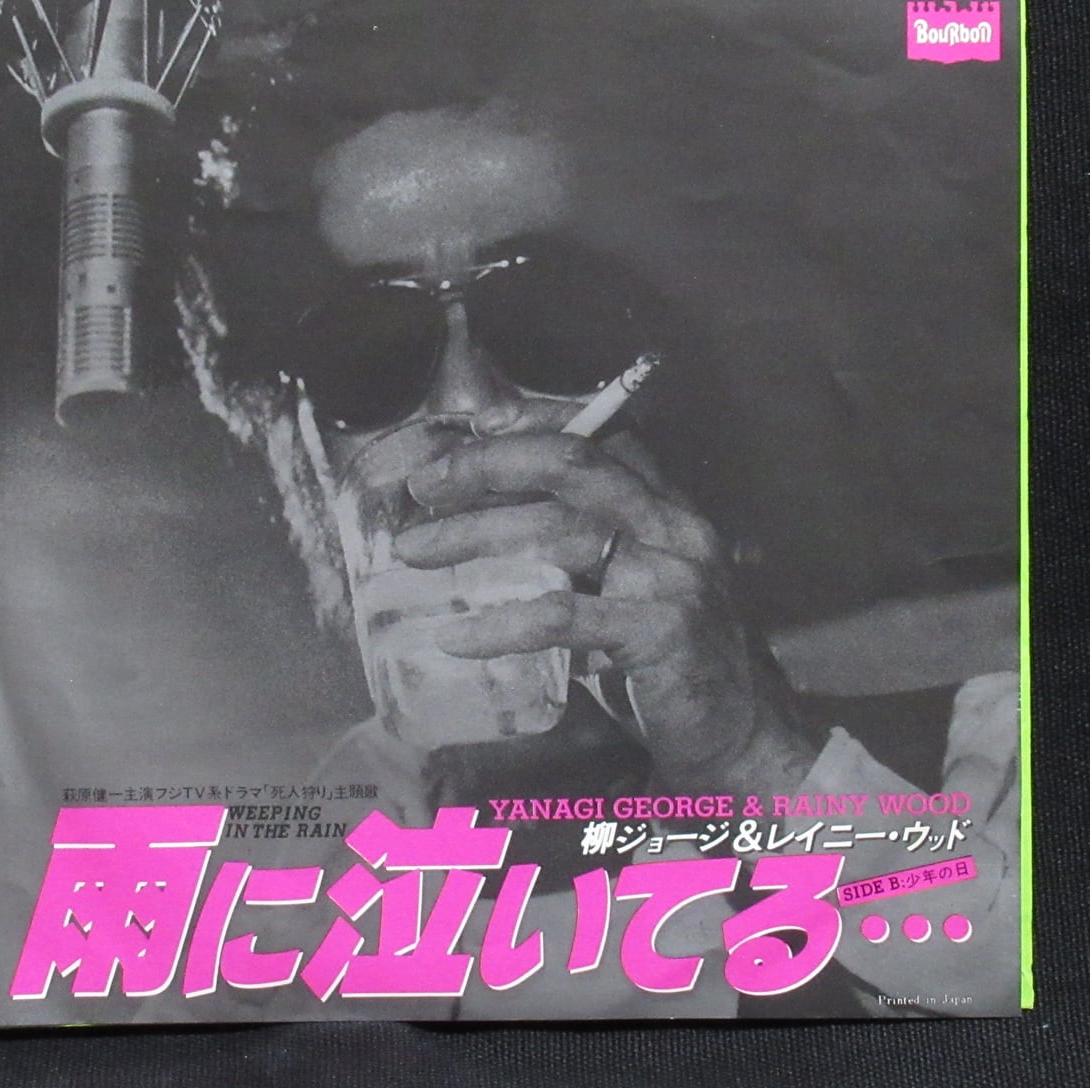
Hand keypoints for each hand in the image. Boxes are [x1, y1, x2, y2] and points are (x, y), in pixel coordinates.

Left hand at [392, 400, 817, 797]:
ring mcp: (672, 575)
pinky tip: (455, 636)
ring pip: (558, 532)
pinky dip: (500, 624)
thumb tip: (486, 527)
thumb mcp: (629, 590)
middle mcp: (675, 527)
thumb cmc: (668, 663)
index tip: (473, 428)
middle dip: (489, 466)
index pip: (599, 439)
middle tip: (422, 487)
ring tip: (415, 554)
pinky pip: (562, 616)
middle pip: (572, 466)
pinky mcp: (660, 630)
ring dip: (474, 537)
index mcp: (667, 508)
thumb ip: (579, 556)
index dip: (532, 422)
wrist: (743, 736)